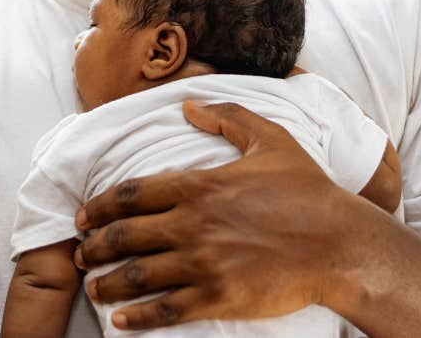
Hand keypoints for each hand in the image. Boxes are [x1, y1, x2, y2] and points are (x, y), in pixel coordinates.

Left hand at [72, 100, 356, 329]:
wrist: (340, 244)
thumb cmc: (308, 191)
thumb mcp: (270, 139)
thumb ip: (227, 116)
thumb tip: (188, 105)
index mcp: (199, 185)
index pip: (130, 194)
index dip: (98, 207)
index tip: (83, 217)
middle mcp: (193, 223)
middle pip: (124, 236)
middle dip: (94, 247)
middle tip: (81, 255)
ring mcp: (204, 263)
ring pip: (137, 275)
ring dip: (107, 283)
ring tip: (93, 288)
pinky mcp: (219, 297)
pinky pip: (165, 310)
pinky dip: (137, 318)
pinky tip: (122, 321)